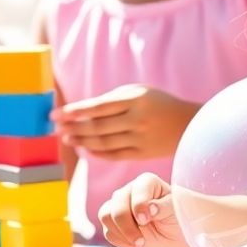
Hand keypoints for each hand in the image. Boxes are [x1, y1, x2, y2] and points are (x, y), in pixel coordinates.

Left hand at [52, 84, 193, 159]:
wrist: (189, 124)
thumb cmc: (158, 103)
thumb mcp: (139, 92)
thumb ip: (113, 100)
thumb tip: (81, 113)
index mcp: (135, 99)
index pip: (97, 107)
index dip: (75, 112)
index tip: (56, 114)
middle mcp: (137, 119)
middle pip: (97, 126)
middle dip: (73, 128)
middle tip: (56, 128)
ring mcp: (140, 138)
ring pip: (103, 142)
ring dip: (81, 141)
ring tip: (67, 138)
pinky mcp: (142, 154)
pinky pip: (114, 155)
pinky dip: (97, 153)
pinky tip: (85, 148)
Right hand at [99, 172, 191, 246]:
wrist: (177, 236)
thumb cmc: (180, 218)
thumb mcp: (178, 212)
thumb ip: (164, 207)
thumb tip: (150, 207)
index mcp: (147, 182)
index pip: (136, 191)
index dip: (139, 205)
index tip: (146, 220)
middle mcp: (129, 191)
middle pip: (117, 204)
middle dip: (126, 225)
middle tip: (141, 241)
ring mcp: (119, 206)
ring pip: (106, 216)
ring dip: (120, 233)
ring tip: (139, 244)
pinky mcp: (113, 223)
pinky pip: (108, 231)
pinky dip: (119, 241)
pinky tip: (135, 245)